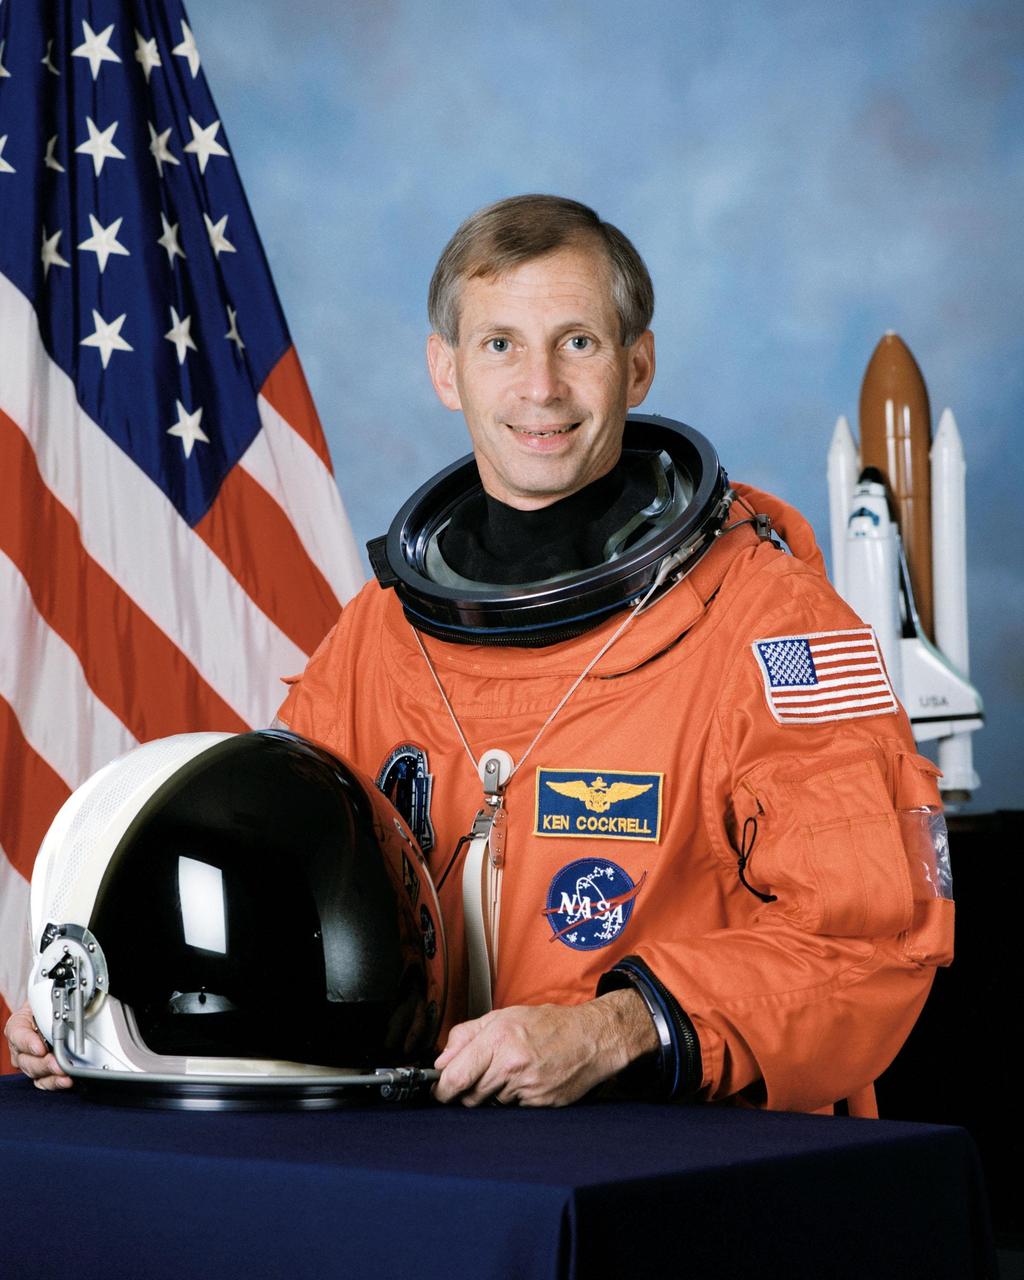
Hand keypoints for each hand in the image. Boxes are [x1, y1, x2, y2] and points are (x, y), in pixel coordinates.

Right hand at [4, 1002, 71, 1089]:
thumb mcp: (44, 1000)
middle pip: (26, 1060)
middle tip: (57, 1064)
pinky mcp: (39, 1072)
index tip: (40, 1048)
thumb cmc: (45, 1006)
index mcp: (17, 1027)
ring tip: (64, 1075)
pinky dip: (54, 1082)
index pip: (18, 1036)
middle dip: (43, 1064)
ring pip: (34, 1073)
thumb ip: (48, 1006)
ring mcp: (28, 1062)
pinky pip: (43, 1082)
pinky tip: (65, 1081)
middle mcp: (19, 1048)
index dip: (29, 1044)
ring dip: (50, 1075)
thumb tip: (63, 1006)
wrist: (47, 1012)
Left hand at [433, 989, 657, 1106]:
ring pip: (490, 1103)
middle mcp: (511, 1065)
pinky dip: (514, 1098)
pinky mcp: (539, 1104)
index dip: (442, 1088)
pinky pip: (512, 1108)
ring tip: (510, 1072)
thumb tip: (441, 1059)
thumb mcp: (503, 1016)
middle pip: (470, 1095)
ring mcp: (527, 1087)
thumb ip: (467, 1035)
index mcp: (498, 1039)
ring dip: (493, 1093)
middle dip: (468, 1090)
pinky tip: (527, 1080)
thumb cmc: (548, 1024)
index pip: (455, 1076)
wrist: (591, 1038)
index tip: (440, 1089)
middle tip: (480, 1075)